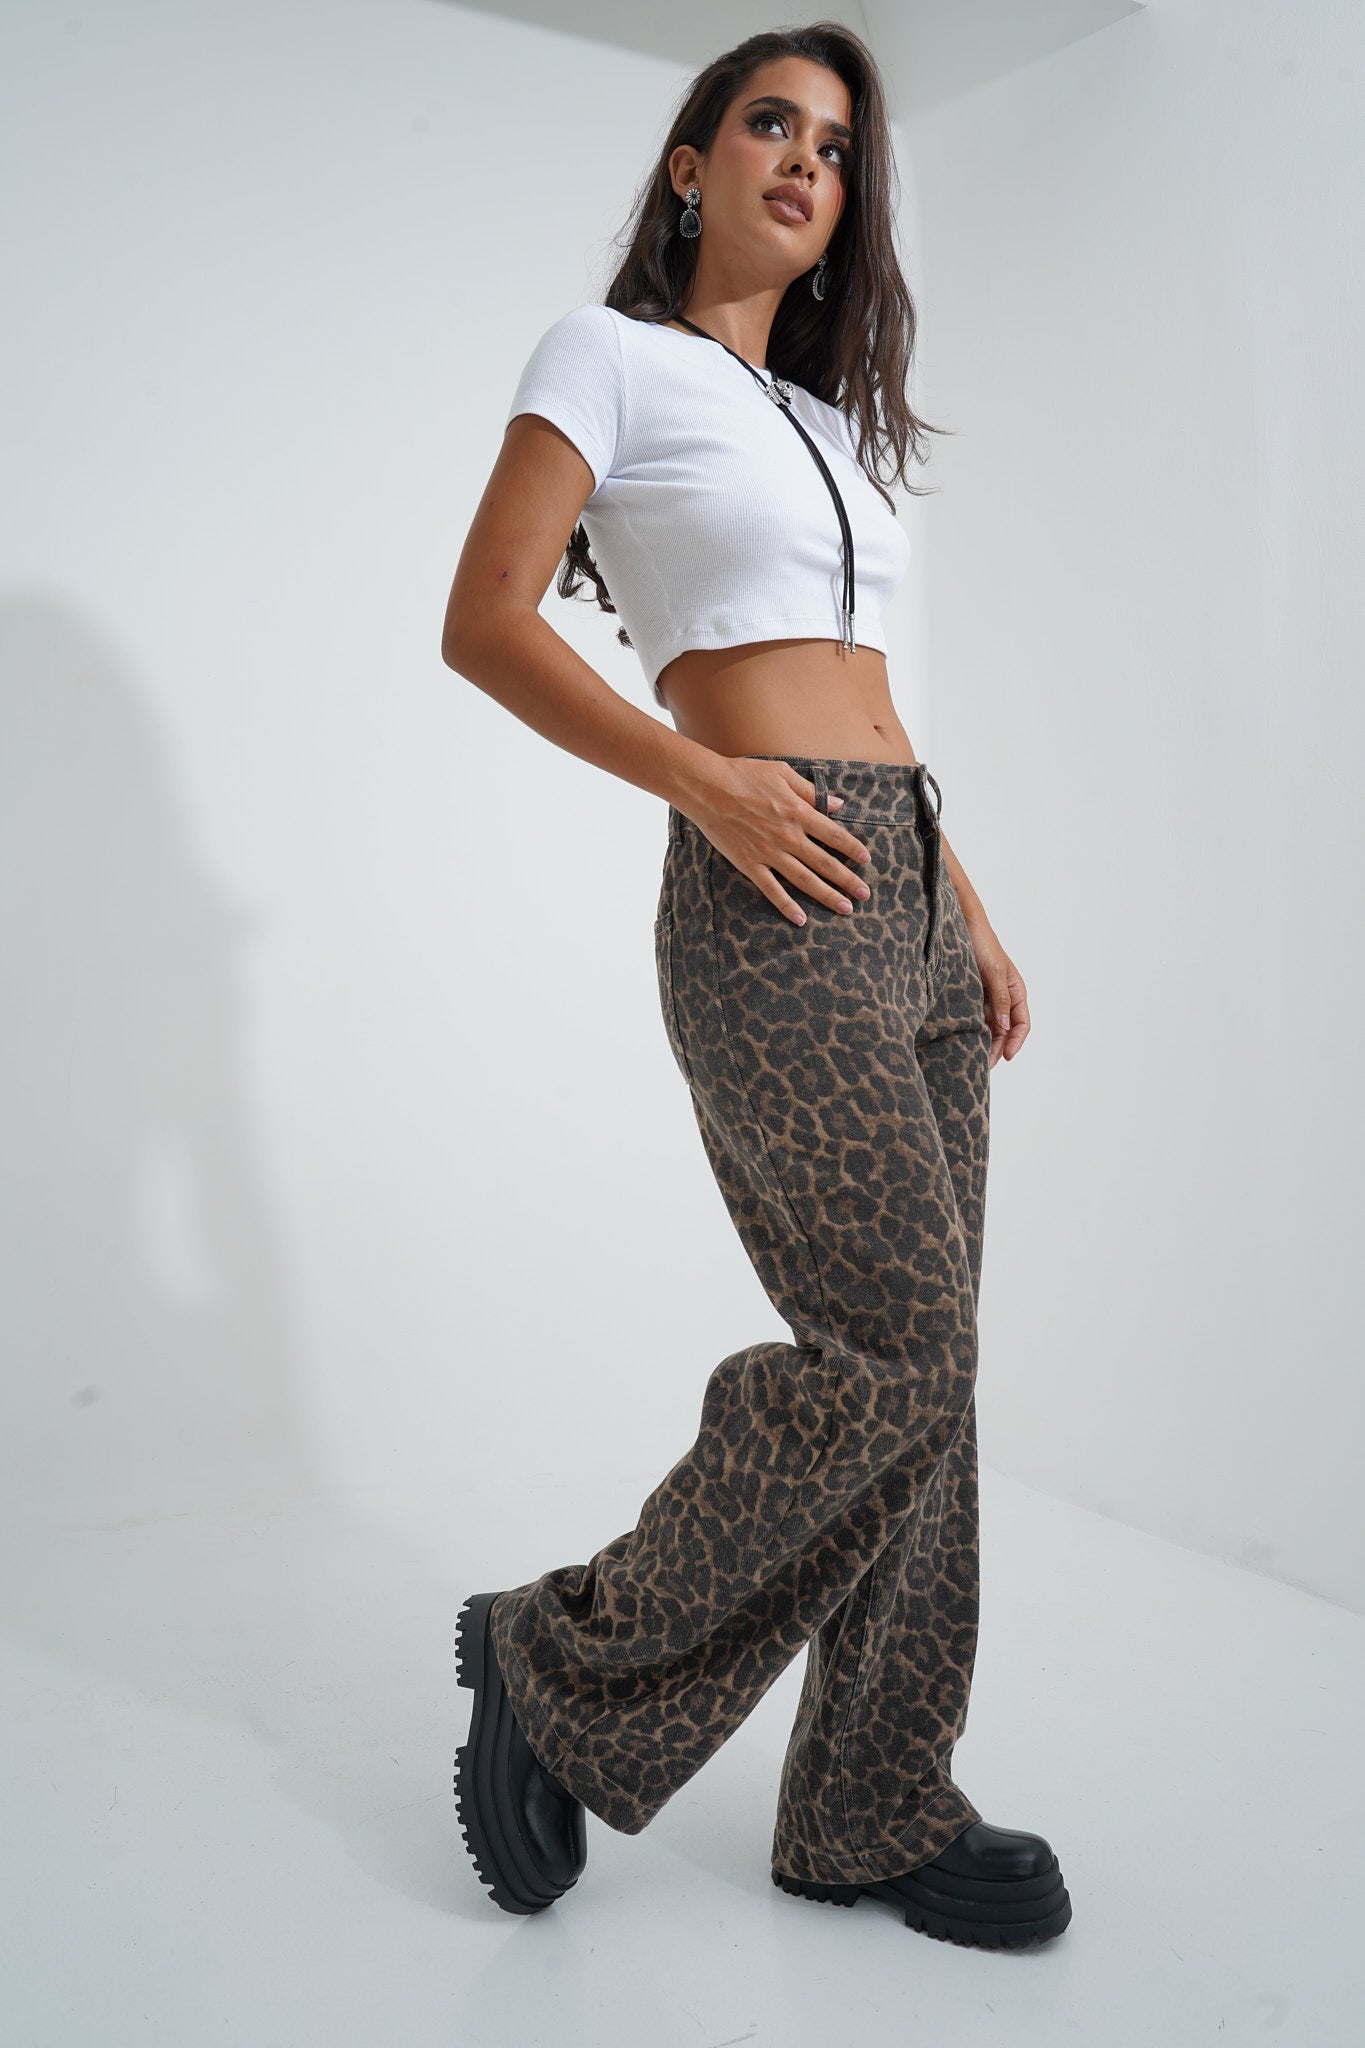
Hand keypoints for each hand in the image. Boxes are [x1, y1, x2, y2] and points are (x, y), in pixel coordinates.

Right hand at [686, 758, 871, 924]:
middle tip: (865, 895)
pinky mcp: (750, 864)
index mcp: (799, 813)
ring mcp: (769, 853)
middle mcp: (789, 837)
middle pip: (826, 863)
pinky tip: (801, 919)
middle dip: (848, 881)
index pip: (835, 836)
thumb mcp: (783, 773)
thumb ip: (810, 791)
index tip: (866, 860)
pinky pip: (772, 889)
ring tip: (845, 908)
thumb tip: (837, 804)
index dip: (853, 849)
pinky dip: (787, 906)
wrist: (707, 787)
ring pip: (805, 880)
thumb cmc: (744, 775)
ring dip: (828, 896)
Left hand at [962, 908, 1029, 1066]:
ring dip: (986, 1042)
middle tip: (986, 1065)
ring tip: (975, 1058)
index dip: (1016, 1042)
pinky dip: (973, 1030)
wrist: (962, 925)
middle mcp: (1004, 997)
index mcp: (1016, 991)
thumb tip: (1004, 1026)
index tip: (1007, 1057)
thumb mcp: (994, 972)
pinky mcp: (972, 995)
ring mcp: (988, 997)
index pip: (1022, 1023)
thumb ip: (1000, 998)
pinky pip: (976, 1018)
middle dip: (999, 1048)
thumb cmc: (982, 944)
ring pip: (990, 1027)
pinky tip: (964, 1040)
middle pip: (1006, 1030)